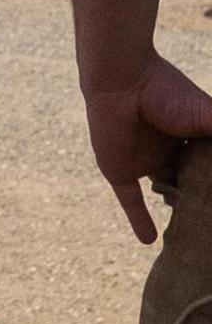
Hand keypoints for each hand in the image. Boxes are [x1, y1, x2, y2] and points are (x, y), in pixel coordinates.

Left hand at [83, 53, 211, 239]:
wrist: (123, 82)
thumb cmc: (168, 92)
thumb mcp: (208, 117)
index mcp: (190, 135)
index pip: (208, 166)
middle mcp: (169, 150)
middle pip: (188, 181)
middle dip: (201, 198)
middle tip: (210, 224)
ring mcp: (144, 162)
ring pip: (164, 192)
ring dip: (175, 210)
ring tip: (193, 237)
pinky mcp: (120, 172)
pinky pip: (130, 202)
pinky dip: (139, 220)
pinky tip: (148, 241)